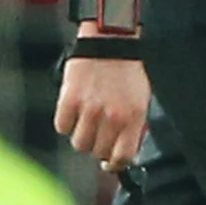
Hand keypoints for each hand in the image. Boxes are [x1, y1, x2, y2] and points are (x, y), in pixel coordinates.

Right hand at [57, 51, 150, 170]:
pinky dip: (67, 123)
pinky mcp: (68, 100)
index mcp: (134, 117)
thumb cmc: (129, 69)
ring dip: (83, 137)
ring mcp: (89, 109)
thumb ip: (135, 125)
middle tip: (100, 136)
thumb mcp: (142, 98)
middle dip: (99, 148)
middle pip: (98, 152)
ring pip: (79, 144)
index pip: (123, 156)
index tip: (111, 164)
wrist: (111, 40)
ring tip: (88, 122)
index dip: (116, 164)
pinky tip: (75, 111)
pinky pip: (62, 127)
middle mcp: (112, 117)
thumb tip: (125, 151)